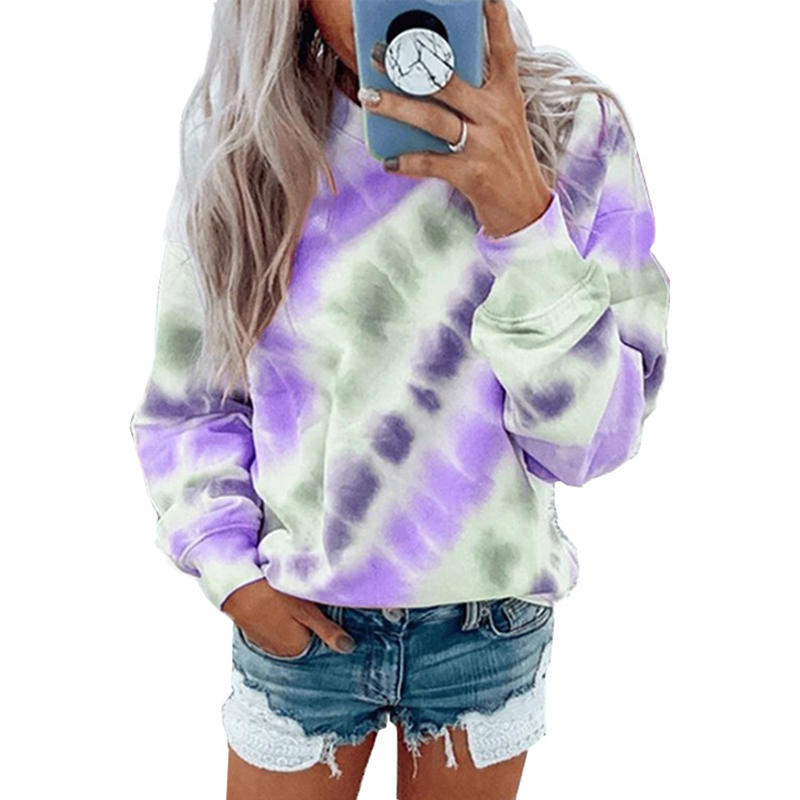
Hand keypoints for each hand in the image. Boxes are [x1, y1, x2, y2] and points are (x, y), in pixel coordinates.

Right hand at [221, 579, 356, 655]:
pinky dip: (278, 620)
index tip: (320, 607)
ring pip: (290, 633)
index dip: (323, 622)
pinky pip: (276, 629)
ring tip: (288, 603)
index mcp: (298, 649)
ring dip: (292, 622)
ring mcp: (268, 645)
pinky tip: (276, 606)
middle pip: (305, 638)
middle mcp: (282, 653)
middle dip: (308, 623)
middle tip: (304, 602)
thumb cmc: (272, 597)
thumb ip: (327, 630)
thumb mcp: (306, 610)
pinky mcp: (256, 635)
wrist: (235, 589)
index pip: (321, 640)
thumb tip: (348, 647)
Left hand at [360, 0, 552, 238]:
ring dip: (397, 107)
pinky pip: (431, 162)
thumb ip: (474, 98)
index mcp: (507, 96)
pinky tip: (388, 160)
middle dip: (409, 65)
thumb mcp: (501, 122)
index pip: (502, 49)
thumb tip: (429, 81)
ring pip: (433, 118)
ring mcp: (484, 144)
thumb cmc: (504, 160)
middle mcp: (497, 114)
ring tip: (370, 98)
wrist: (524, 209)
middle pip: (448, 81)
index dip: (493, 19)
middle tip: (377, 52)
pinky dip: (407, 161)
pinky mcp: (472, 174)